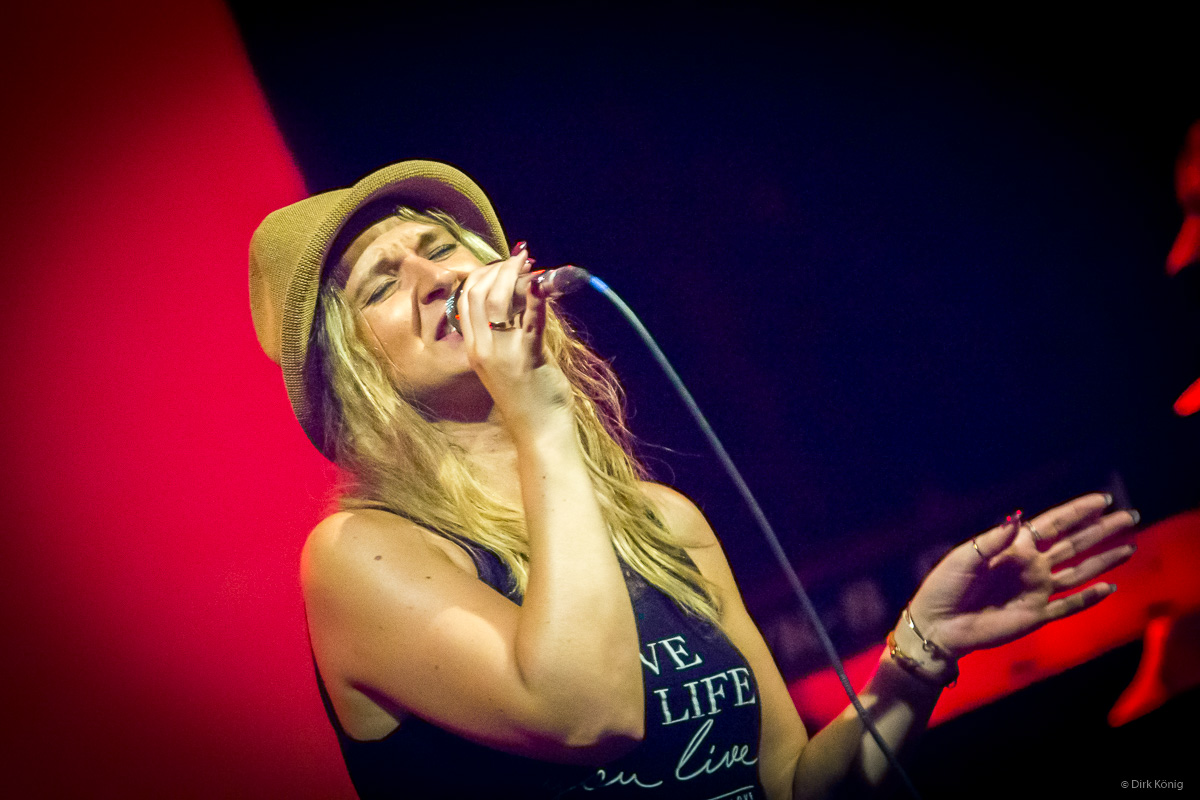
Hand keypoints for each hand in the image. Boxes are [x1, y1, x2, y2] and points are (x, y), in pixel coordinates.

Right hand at [456, 244, 571, 431]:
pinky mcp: (526, 358)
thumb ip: (510, 332)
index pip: (465, 302)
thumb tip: (522, 298)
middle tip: (519, 259)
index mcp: (474, 349)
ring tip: (529, 263)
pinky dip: (536, 298)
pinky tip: (543, 283)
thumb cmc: (529, 397)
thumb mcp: (509, 362)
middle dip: (498, 270)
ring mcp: (502, 354)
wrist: (539, 431)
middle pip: (478, 295)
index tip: (501, 264)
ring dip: (514, 277)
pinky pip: (530, 321)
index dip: (482, 276)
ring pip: (498, 303)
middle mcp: (482, 349)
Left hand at [908, 493, 1138, 658]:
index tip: (1102, 499)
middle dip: (1101, 530)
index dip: (1078, 512)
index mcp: (1014, 547)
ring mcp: (1036, 590)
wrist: (939, 624)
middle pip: (1074, 544)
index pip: (1053, 525)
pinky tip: (1108, 588)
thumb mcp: (965, 556)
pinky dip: (1089, 598)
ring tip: (1129, 547)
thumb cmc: (946, 585)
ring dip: (1104, 560)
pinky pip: (1069, 606)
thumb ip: (993, 539)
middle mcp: (1031, 566)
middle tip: (1129, 516)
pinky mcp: (1036, 615)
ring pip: (1079, 572)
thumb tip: (1019, 520)